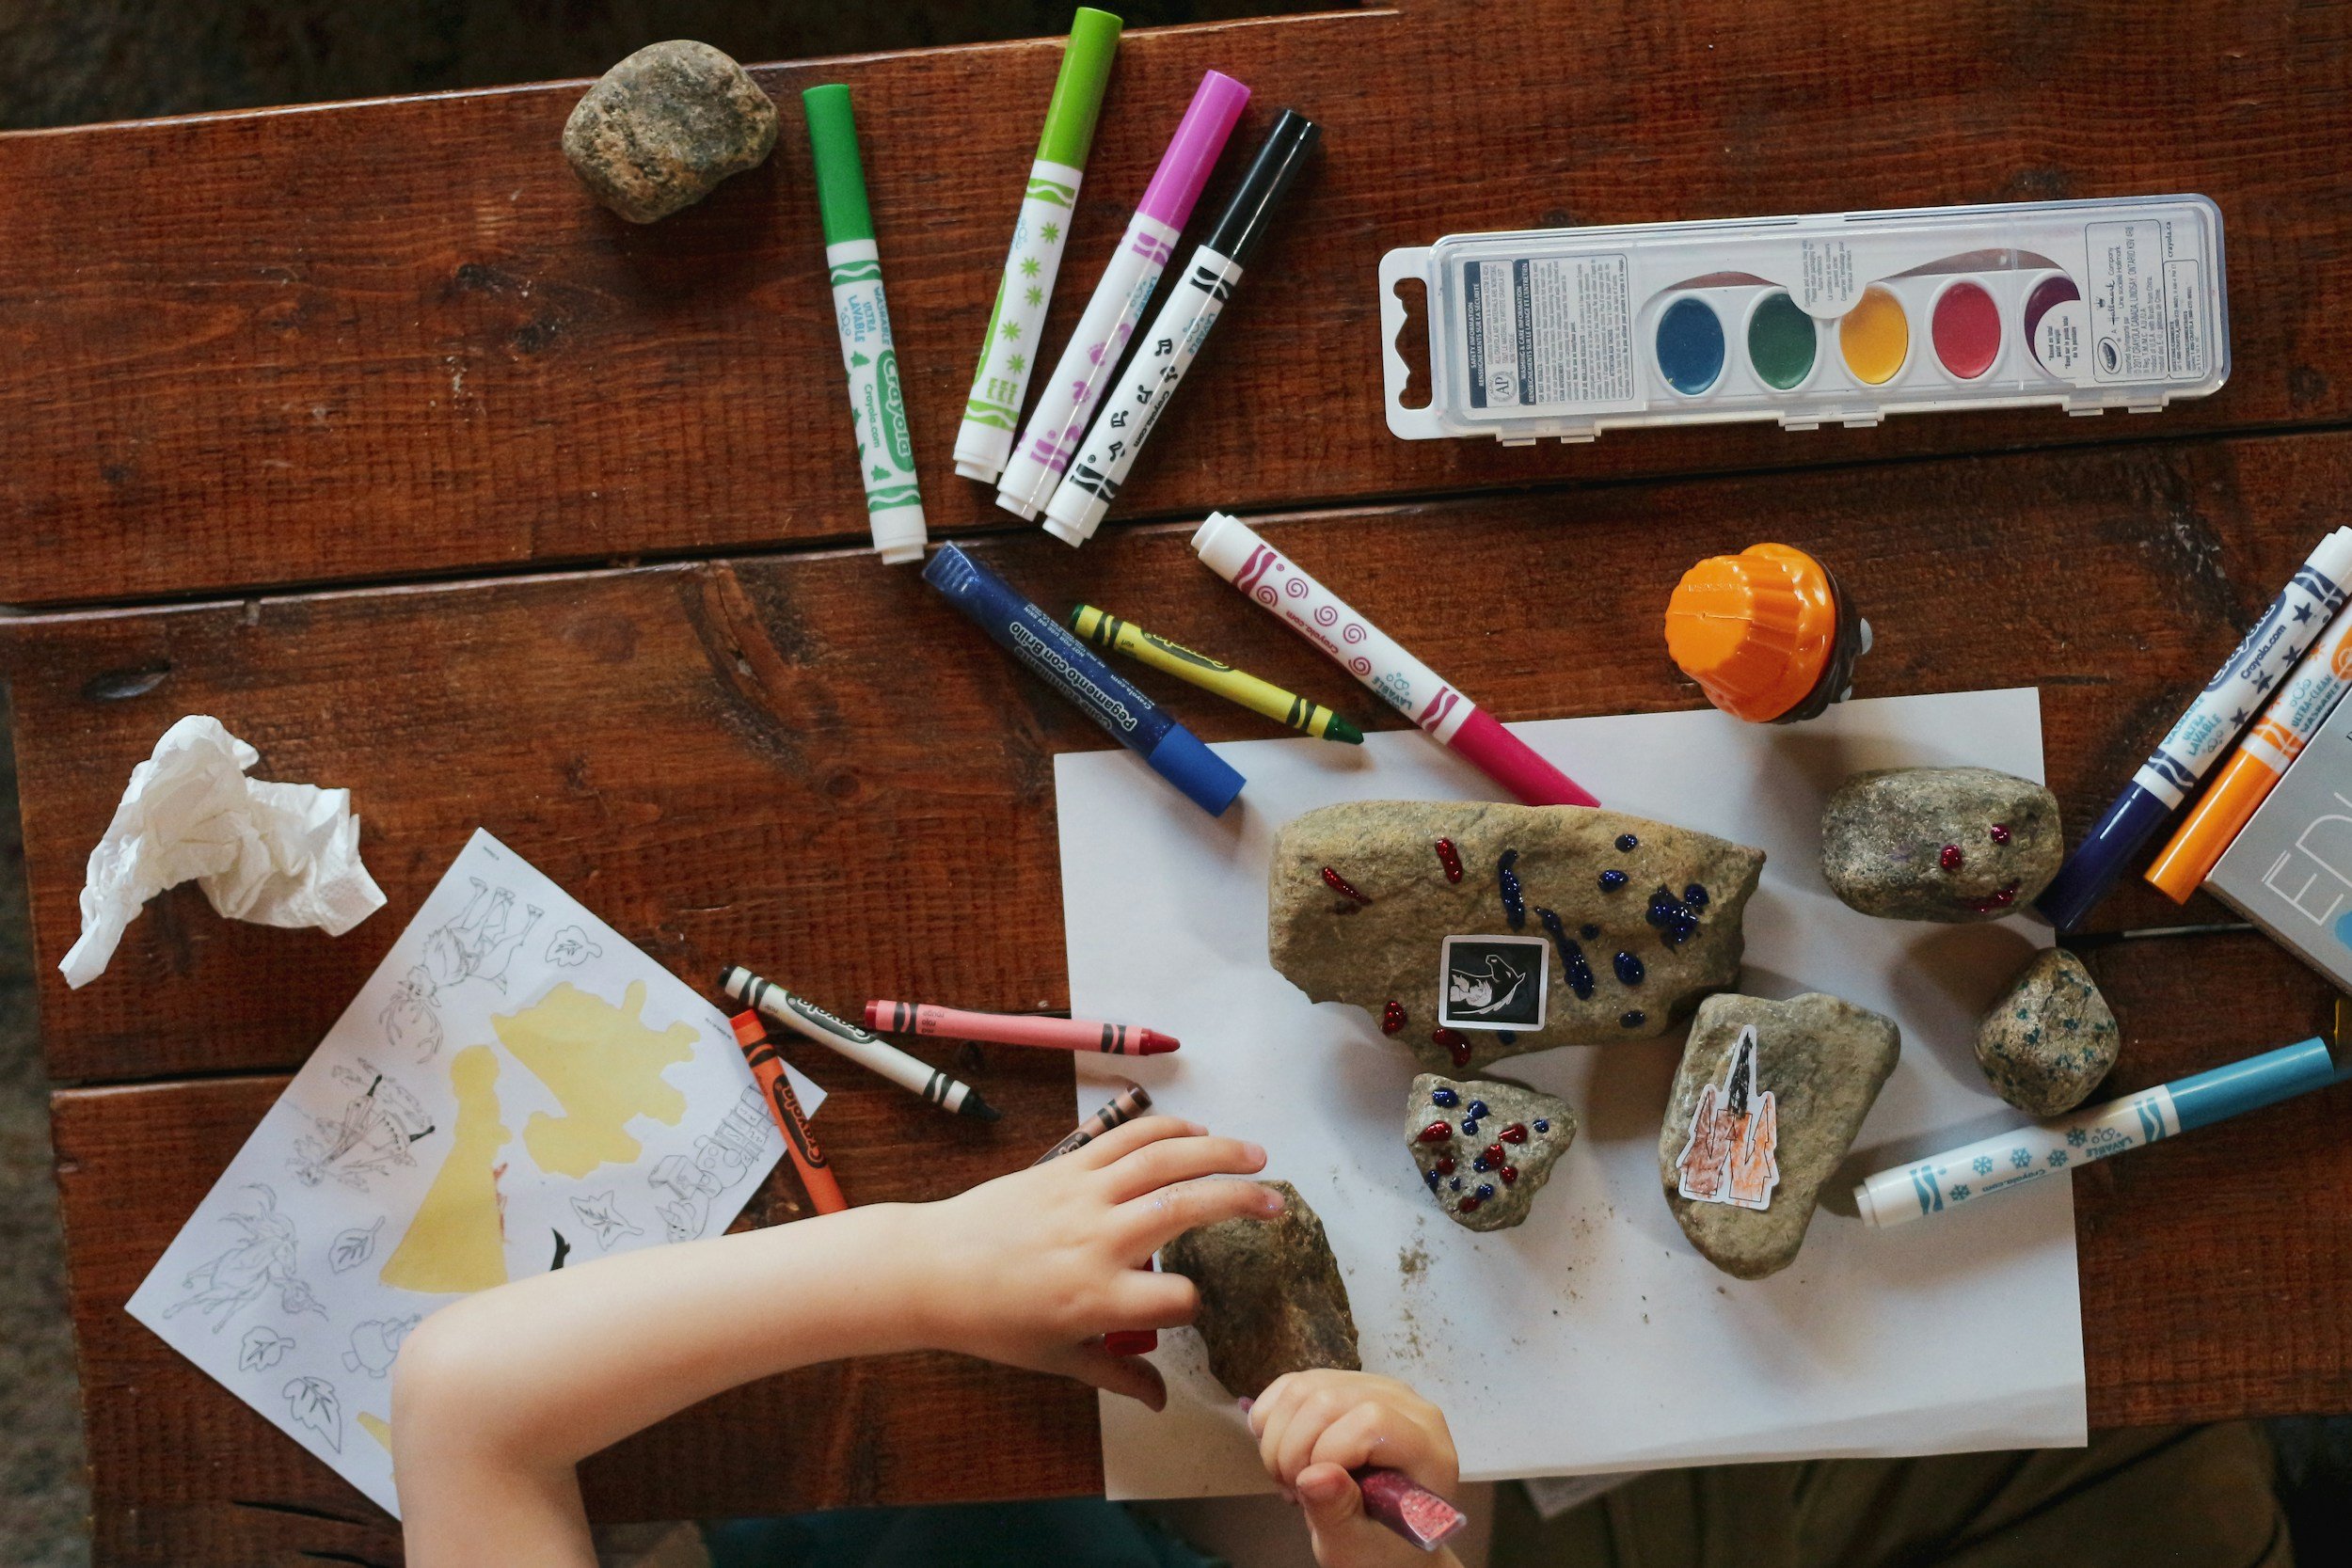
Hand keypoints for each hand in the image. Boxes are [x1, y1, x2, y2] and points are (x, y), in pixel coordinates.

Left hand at [905, 1116, 1277, 1410]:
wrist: (933, 1269)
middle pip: (1186, 1209)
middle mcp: (1098, 1241)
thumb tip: (1164, 1402)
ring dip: (1217, 1151)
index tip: (1189, 1306)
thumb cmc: (995, 1322)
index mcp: (1098, 1298)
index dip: (1194, 1305)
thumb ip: (1118, 1376)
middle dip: (1240, 1202)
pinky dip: (1166, 1128)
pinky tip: (1198, 1131)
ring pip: (1163, 1159)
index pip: (1177, 1300)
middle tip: (1278, 1204)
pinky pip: (1125, 1138)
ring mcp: (1083, 1196)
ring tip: (1257, 1154)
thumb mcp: (1059, 1359)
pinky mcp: (1067, 1167)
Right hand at [1249, 1370, 1462, 1567]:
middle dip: (1293, 1449)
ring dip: (1278, 1437)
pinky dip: (1272, 1419)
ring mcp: (1375, 1386)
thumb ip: (1338, 1513)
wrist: (1383, 1536)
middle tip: (1293, 1490)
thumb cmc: (1380, 1547)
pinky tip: (1283, 1453)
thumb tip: (1314, 1475)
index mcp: (1426, 1446)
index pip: (1371, 1421)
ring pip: (1304, 1387)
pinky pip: (1293, 1384)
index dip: (1328, 1451)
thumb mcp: (1357, 1546)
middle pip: (1328, 1398)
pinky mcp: (1345, 1382)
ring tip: (1290, 1477)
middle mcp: (1407, 1403)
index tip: (1311, 1492)